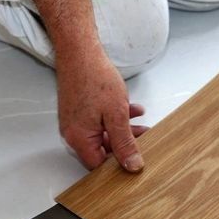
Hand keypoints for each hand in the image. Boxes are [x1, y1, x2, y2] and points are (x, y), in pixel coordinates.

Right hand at [57, 43, 147, 171]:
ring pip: (104, 134)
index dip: (118, 165)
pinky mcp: (80, 111)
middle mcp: (73, 133)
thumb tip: (132, 165)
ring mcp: (76, 121)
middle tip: (145, 139)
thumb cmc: (94, 78)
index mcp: (79, 138)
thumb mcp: (117, 115)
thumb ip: (124, 143)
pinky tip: (132, 110)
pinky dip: (116, 119)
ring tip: (143, 124)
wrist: (80, 52)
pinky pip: (100, 122)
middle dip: (125, 145)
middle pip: (102, 150)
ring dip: (124, 130)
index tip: (136, 161)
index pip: (99, 166)